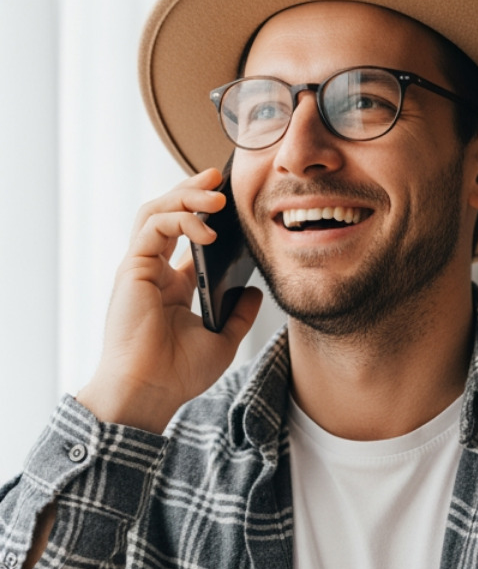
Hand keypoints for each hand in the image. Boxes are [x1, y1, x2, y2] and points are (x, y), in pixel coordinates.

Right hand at [74, 169, 262, 433]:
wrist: (150, 392)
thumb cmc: (178, 373)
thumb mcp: (223, 340)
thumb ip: (238, 314)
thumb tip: (254, 291)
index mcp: (172, 284)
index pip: (185, 234)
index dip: (205, 212)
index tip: (232, 199)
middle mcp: (153, 271)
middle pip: (167, 213)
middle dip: (192, 190)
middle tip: (220, 176)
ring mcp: (140, 268)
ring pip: (155, 212)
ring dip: (185, 196)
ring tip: (217, 194)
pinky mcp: (132, 269)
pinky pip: (152, 228)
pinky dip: (180, 221)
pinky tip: (207, 230)